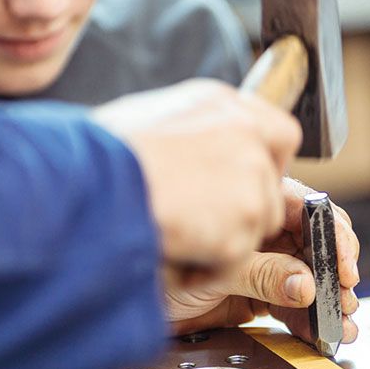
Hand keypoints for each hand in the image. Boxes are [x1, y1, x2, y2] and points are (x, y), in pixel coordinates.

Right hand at [93, 80, 301, 271]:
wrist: (92, 180)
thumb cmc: (99, 154)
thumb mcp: (145, 119)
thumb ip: (187, 132)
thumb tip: (191, 147)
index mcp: (220, 102)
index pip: (277, 132)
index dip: (262, 163)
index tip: (237, 184)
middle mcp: (245, 131)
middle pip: (271, 182)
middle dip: (246, 207)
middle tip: (206, 220)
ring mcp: (250, 175)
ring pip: (258, 223)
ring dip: (225, 238)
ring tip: (176, 234)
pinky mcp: (245, 219)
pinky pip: (236, 257)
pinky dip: (208, 266)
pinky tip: (174, 250)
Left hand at [167, 177, 359, 344]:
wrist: (123, 293)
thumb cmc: (150, 259)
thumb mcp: (210, 268)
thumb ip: (260, 274)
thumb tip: (304, 283)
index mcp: (249, 201)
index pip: (306, 211)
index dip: (332, 237)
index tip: (343, 266)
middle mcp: (258, 229)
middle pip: (315, 246)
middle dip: (335, 273)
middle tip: (344, 299)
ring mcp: (258, 261)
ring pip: (308, 277)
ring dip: (328, 300)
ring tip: (340, 322)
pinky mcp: (253, 295)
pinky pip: (291, 304)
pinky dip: (308, 319)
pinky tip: (321, 332)